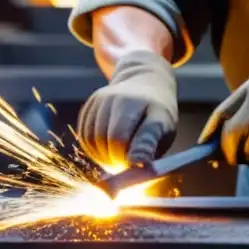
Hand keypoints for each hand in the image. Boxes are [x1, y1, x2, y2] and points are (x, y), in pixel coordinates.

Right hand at [76, 49, 177, 168]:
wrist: (143, 83)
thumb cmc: (156, 113)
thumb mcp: (163, 127)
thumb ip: (149, 145)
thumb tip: (138, 162)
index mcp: (142, 104)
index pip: (129, 134)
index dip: (132, 154)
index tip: (137, 165)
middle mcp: (119, 97)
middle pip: (108, 140)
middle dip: (117, 160)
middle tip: (128, 164)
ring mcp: (101, 99)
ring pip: (92, 139)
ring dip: (103, 157)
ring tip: (119, 158)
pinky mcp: (90, 104)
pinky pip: (84, 135)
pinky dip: (94, 149)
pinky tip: (108, 149)